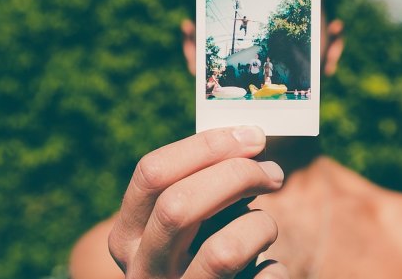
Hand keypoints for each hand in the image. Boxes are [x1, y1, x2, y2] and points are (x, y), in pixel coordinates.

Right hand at [108, 126, 288, 277]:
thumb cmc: (204, 251)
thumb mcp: (189, 221)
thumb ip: (202, 184)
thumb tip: (248, 139)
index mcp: (127, 235)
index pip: (152, 173)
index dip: (206, 147)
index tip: (251, 136)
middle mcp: (143, 270)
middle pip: (178, 206)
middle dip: (237, 176)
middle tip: (273, 172)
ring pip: (223, 251)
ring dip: (260, 226)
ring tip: (267, 227)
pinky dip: (274, 268)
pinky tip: (266, 269)